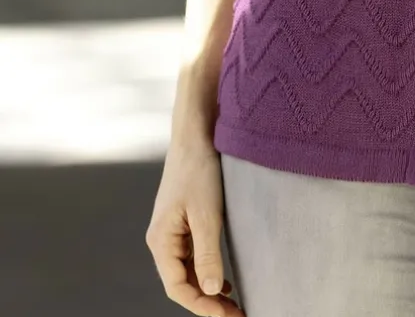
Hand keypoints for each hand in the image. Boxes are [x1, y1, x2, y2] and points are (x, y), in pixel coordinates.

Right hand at [146, 136, 244, 315]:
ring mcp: (172, 231)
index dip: (201, 306)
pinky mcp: (184, 221)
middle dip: (207, 303)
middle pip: (182, 283)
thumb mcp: (207, 214)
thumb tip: (210, 292)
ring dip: (208, 289)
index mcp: (160, 241)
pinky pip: (193, 256)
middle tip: (236, 315)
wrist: (196, 134)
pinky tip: (224, 281)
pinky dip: (207, 271)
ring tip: (233, 305)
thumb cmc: (198, 170)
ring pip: (188, 271)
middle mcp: (162, 240)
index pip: (177, 288)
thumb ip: (208, 255)